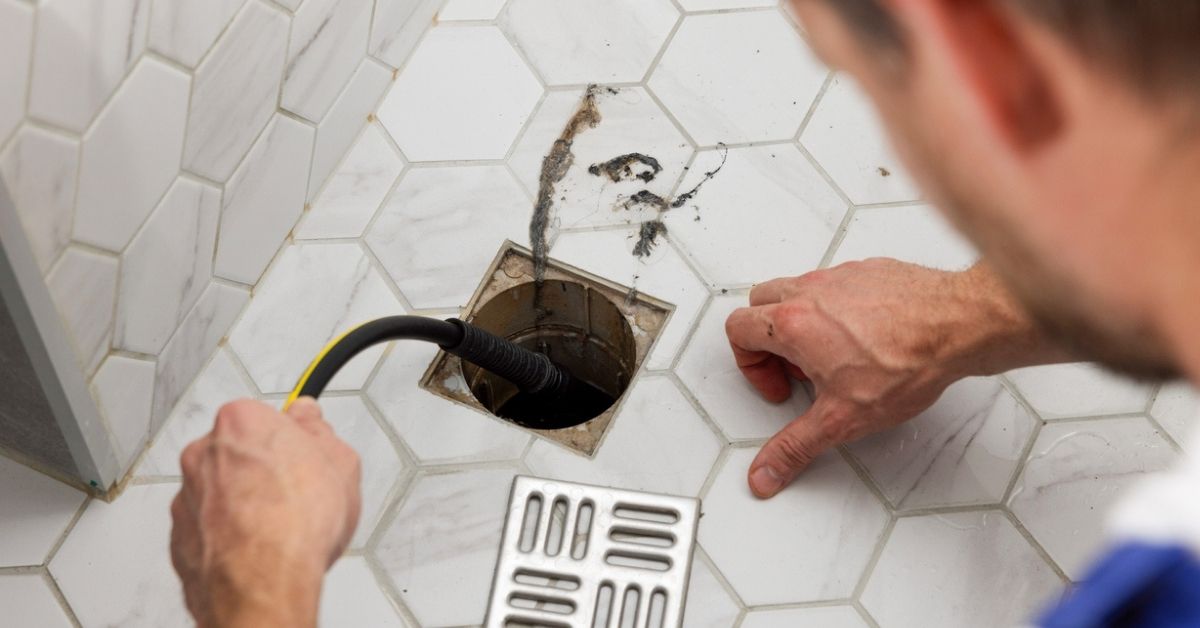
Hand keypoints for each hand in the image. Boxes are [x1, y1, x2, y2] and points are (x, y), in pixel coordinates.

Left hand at [171, 398, 360, 627]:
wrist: (263, 583)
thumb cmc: (295, 525)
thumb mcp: (341, 462)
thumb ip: (320, 431)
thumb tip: (311, 420)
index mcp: (240, 421)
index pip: (268, 417)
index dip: (292, 440)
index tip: (305, 453)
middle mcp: (203, 454)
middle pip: (239, 452)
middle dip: (264, 470)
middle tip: (297, 494)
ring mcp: (187, 496)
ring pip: (221, 491)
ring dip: (244, 503)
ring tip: (279, 528)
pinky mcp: (180, 537)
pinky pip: (208, 527)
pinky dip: (228, 535)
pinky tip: (258, 548)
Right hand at [726, 259, 1059, 497]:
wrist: (958, 326)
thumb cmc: (908, 361)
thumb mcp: (841, 419)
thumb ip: (795, 447)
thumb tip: (766, 471)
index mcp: (792, 324)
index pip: (738, 330)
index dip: (750, 365)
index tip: (780, 386)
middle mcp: (811, 292)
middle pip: (759, 304)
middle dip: (767, 340)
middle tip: (796, 370)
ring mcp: (839, 277)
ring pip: (796, 290)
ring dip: (800, 322)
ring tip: (829, 356)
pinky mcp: (868, 271)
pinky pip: (835, 284)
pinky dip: (836, 309)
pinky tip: (862, 338)